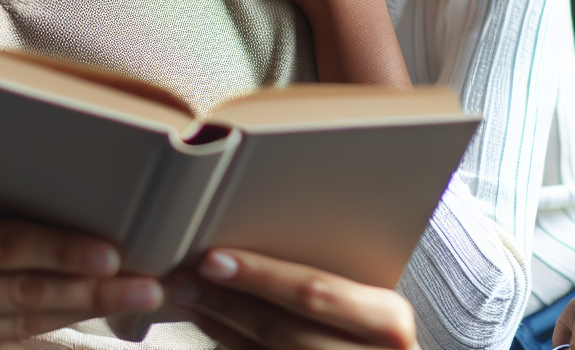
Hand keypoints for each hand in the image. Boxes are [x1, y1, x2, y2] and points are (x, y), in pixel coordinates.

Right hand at [0, 203, 162, 349]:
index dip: (61, 250)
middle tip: (149, 283)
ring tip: (136, 298)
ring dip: (86, 311)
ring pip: (22, 322)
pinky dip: (53, 328)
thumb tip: (63, 193)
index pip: (4, 244)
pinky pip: (4, 342)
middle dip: (94, 290)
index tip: (113, 251)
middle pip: (23, 291)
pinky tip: (91, 315)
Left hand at [164, 248, 417, 349]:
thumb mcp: (378, 299)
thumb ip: (335, 277)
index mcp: (387, 320)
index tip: (217, 258)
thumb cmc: (381, 331)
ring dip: (220, 324)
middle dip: (227, 300)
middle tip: (187, 275)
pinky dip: (230, 345)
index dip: (261, 276)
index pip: (315, 293)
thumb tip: (263, 236)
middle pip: (282, 327)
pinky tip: (212, 325)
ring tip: (190, 296)